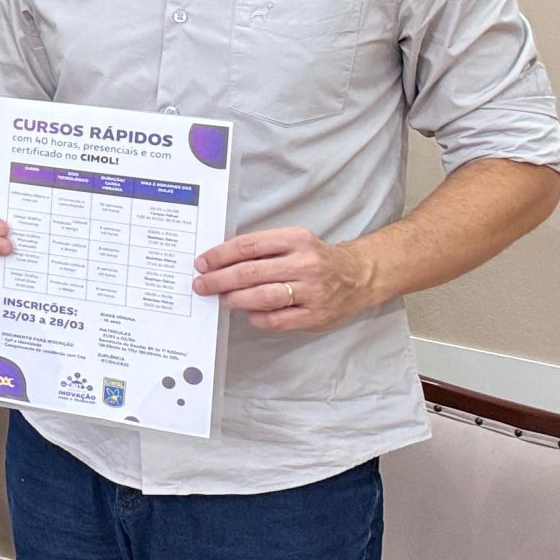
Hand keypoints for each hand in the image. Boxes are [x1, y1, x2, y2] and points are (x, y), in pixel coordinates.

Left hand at [193, 225, 380, 333]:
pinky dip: (257, 317)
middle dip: (219, 279)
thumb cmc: (315, 259)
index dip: (220, 255)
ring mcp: (313, 292)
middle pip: (251, 272)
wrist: (358, 277)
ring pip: (263, 297)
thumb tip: (220, 261)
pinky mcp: (316, 316)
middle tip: (202, 284)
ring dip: (235, 299)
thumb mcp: (294, 242)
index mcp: (297, 239)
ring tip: (223, 298)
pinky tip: (249, 313)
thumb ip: (263, 249)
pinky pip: (276, 320)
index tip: (202, 263)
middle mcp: (306, 264)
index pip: (249, 245)